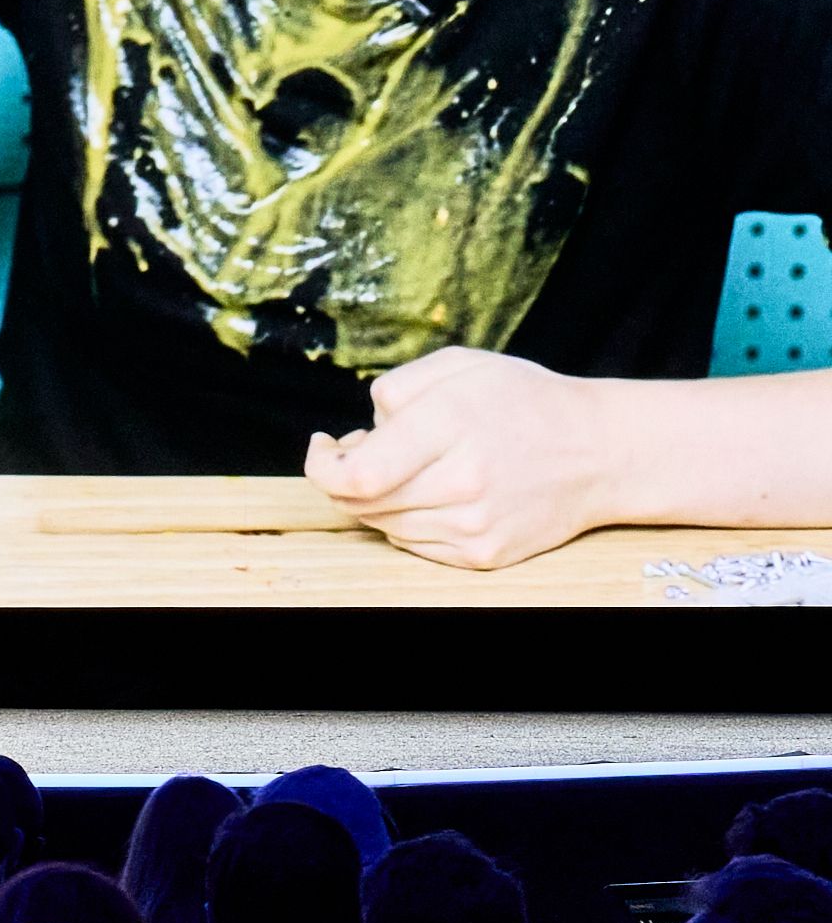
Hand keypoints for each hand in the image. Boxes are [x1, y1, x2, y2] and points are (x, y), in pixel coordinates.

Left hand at [308, 347, 628, 569]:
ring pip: (383, 525)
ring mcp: (475, 525)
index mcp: (451, 427)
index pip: (356, 475)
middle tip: (368, 452)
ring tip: (409, 468)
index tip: (325, 446)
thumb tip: (353, 438)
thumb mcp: (460, 367)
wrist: (600, 452)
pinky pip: (414, 544)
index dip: (322, 466)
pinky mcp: (485, 554)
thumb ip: (393, 390)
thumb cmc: (524, 403)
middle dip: (346, 477)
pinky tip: (434, 493)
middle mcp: (463, 482)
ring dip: (378, 499)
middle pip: (362, 503)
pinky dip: (409, 521)